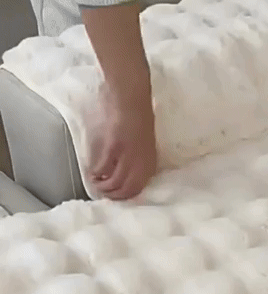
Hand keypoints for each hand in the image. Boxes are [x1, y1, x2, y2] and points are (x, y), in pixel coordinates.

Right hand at [87, 80, 157, 199]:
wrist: (132, 97)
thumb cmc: (137, 117)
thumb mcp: (144, 144)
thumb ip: (140, 160)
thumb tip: (128, 175)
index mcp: (150, 161)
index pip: (139, 188)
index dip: (126, 196)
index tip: (115, 196)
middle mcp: (142, 162)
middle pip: (128, 190)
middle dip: (113, 196)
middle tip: (102, 193)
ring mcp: (129, 155)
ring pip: (115, 183)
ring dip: (102, 188)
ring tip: (95, 184)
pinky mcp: (115, 146)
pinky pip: (104, 168)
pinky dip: (96, 174)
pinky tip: (92, 172)